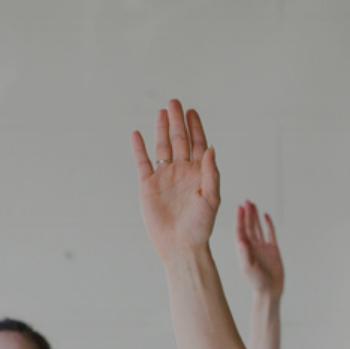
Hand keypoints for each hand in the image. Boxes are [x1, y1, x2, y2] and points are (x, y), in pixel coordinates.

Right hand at [132, 100, 220, 256]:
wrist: (181, 246)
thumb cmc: (201, 226)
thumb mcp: (212, 198)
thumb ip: (212, 173)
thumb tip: (211, 148)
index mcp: (199, 173)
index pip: (198, 144)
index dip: (195, 127)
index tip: (192, 111)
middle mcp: (182, 171)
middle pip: (180, 140)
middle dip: (177, 121)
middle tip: (175, 102)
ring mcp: (165, 177)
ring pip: (162, 147)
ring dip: (162, 129)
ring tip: (161, 111)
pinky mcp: (148, 185)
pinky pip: (143, 162)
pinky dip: (139, 148)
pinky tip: (138, 134)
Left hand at [234, 201, 282, 300]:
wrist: (270, 291)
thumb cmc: (257, 282)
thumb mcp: (248, 268)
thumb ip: (244, 254)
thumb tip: (241, 239)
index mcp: (244, 249)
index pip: (241, 230)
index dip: (240, 219)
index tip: (240, 208)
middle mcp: (252, 246)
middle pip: (248, 226)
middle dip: (247, 214)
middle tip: (246, 201)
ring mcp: (262, 247)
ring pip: (258, 228)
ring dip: (255, 217)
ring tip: (252, 204)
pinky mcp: (273, 250)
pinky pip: (270, 234)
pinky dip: (268, 224)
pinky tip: (266, 215)